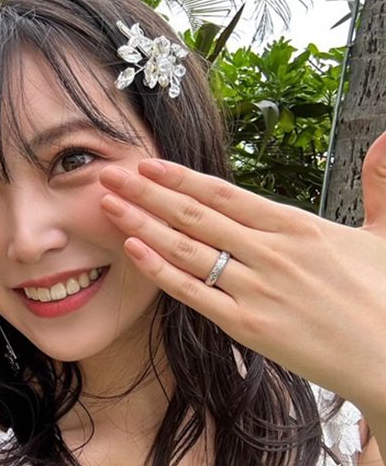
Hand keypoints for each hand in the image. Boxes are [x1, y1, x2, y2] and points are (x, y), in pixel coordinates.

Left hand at [98, 132, 385, 418]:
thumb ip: (380, 186)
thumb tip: (385, 139)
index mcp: (297, 227)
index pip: (225, 194)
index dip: (180, 178)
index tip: (146, 163)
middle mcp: (271, 252)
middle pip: (194, 215)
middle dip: (145, 192)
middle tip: (106, 173)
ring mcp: (256, 289)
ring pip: (186, 249)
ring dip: (141, 223)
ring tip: (106, 204)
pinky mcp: (248, 326)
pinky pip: (193, 293)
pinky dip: (159, 270)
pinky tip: (131, 249)